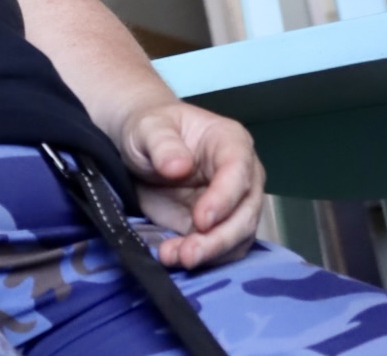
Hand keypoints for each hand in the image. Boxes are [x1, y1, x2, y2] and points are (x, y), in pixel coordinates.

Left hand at [117, 98, 264, 269]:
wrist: (142, 147)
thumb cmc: (150, 129)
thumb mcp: (147, 128)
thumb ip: (162, 143)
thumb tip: (179, 167)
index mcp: (231, 142)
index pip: (239, 172)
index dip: (224, 199)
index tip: (201, 220)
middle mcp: (242, 177)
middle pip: (245, 214)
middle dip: (218, 239)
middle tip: (188, 254)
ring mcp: (233, 206)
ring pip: (236, 239)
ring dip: (208, 254)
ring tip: (174, 257)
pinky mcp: (218, 228)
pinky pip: (219, 250)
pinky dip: (199, 258)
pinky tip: (173, 256)